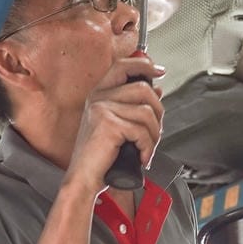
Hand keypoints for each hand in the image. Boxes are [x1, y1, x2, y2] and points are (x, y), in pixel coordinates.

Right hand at [65, 38, 164, 194]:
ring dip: (154, 135)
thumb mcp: (117, 125)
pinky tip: (141, 156)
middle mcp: (98, 98)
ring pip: (147, 112)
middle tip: (154, 131)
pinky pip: (142, 131)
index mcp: (99, 94)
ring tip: (146, 148)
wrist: (83, 179)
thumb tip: (157, 90)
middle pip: (144, 89)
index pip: (123, 65)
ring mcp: (102, 109)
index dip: (143, 64)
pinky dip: (148, 147)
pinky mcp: (109, 124)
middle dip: (158, 112)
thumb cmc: (99, 156)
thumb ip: (134, 105)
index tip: (158, 70)